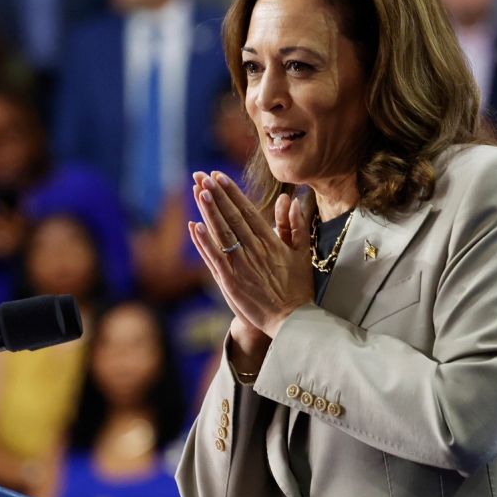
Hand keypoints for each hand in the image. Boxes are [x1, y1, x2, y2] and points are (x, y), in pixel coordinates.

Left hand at [189, 172, 313, 338]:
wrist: (292, 320)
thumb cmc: (297, 288)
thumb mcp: (302, 253)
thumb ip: (295, 226)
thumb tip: (290, 200)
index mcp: (271, 242)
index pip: (248, 211)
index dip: (233, 193)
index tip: (219, 176)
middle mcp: (255, 250)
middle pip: (233, 217)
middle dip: (218, 195)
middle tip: (203, 176)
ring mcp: (242, 266)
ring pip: (223, 234)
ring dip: (210, 212)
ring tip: (199, 191)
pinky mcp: (231, 283)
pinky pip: (215, 259)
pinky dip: (204, 242)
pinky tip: (195, 226)